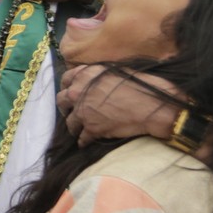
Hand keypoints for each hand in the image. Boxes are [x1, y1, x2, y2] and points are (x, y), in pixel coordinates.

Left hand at [57, 65, 180, 144]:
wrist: (150, 104)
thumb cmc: (139, 84)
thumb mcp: (113, 70)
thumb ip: (96, 75)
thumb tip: (92, 81)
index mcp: (83, 75)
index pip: (65, 80)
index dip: (68, 87)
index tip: (72, 93)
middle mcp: (77, 92)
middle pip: (61, 101)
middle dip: (66, 107)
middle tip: (73, 111)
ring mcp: (82, 112)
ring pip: (69, 123)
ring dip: (74, 126)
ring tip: (81, 129)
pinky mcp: (91, 130)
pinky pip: (81, 139)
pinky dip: (84, 141)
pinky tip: (89, 141)